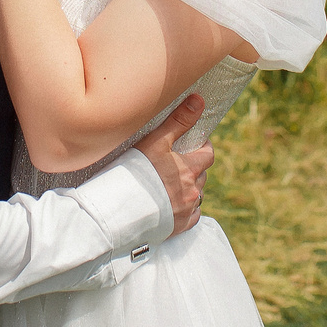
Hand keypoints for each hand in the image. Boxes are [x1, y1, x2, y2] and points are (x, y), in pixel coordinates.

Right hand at [133, 94, 213, 238]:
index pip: (208, 154)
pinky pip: (191, 216)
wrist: (119, 209)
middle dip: (194, 168)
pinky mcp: (179, 226)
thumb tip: (199, 100)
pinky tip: (173, 205)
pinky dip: (186, 209)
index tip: (195, 145)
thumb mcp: (156, 141)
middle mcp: (193, 190)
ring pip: (196, 195)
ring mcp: (187, 210)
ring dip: (189, 188)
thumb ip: (178, 121)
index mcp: (190, 168)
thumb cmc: (136, 172)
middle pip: (201, 175)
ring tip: (171, 185)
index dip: (203, 148)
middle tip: (177, 164)